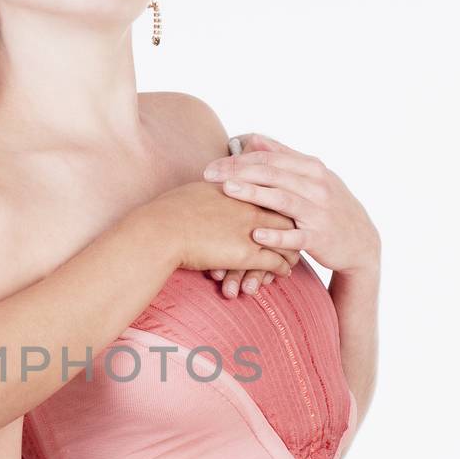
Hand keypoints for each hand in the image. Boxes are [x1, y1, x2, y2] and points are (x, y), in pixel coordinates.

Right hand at [157, 181, 300, 282]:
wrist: (161, 230)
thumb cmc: (169, 211)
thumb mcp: (196, 189)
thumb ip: (213, 188)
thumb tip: (213, 185)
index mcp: (239, 189)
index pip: (271, 193)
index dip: (280, 204)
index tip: (284, 212)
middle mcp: (250, 206)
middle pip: (287, 214)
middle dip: (295, 227)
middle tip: (298, 236)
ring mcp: (252, 230)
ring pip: (287, 240)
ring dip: (292, 251)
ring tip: (294, 258)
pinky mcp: (247, 254)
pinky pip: (277, 262)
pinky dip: (283, 268)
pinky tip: (284, 273)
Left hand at [203, 133, 380, 275]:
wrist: (361, 242)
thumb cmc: (330, 206)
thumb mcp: (313, 177)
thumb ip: (283, 157)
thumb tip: (253, 138)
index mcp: (311, 168)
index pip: (270, 157)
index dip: (239, 159)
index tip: (212, 166)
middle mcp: (316, 186)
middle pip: (272, 173)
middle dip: (238, 171)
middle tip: (209, 175)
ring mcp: (319, 212)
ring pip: (282, 199)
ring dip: (254, 193)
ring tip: (228, 190)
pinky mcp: (320, 238)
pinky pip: (296, 236)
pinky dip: (276, 235)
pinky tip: (255, 234)